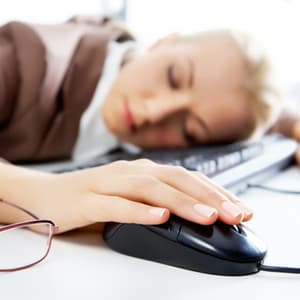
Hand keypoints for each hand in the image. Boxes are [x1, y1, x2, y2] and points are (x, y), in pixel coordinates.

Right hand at [2, 159, 252, 232]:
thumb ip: (158, 201)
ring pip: (149, 190)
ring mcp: (107, 184)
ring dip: (181, 202)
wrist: (45, 194)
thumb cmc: (93, 196)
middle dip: (208, 196)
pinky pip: (116, 205)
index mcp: (142, 171)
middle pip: (174, 179)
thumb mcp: (132, 196)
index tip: (240, 208)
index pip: (186, 178)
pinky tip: (159, 217)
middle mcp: (129, 172)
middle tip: (235, 214)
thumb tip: (194, 213)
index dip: (215, 191)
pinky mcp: (87, 200)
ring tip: (208, 216)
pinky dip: (139, 211)